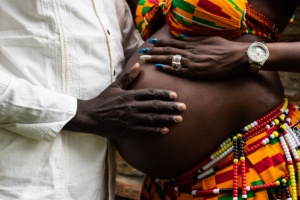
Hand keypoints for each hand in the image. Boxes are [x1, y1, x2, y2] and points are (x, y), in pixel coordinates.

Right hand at [63, 63, 185, 137]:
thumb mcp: (114, 86)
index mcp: (130, 95)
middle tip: (184, 107)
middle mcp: (132, 106)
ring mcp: (130, 119)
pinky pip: (144, 131)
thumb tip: (138, 65)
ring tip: (179, 119)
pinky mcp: (127, 130)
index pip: (150, 93)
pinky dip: (155, 130)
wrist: (89, 116)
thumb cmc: (102, 100)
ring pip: (152, 118)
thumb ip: (128, 77)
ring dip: (166, 118)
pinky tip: (166, 130)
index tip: (175, 95)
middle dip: (171, 106)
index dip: (164, 94)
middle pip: (155, 105)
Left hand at [139, 36, 249, 78]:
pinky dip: (167, 69)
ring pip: (169, 60)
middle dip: (153, 51)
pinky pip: (178, 71)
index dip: (160, 43)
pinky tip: (158, 68)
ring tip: (144, 59)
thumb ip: (194, 39)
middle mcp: (190, 52)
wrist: (237, 57)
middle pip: (167, 51)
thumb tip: (182, 36)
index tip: (150, 42)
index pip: (172, 43)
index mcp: (193, 44)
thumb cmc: (225, 47)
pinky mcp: (196, 72)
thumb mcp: (209, 39)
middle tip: (141, 52)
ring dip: (155, 59)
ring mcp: (192, 62)